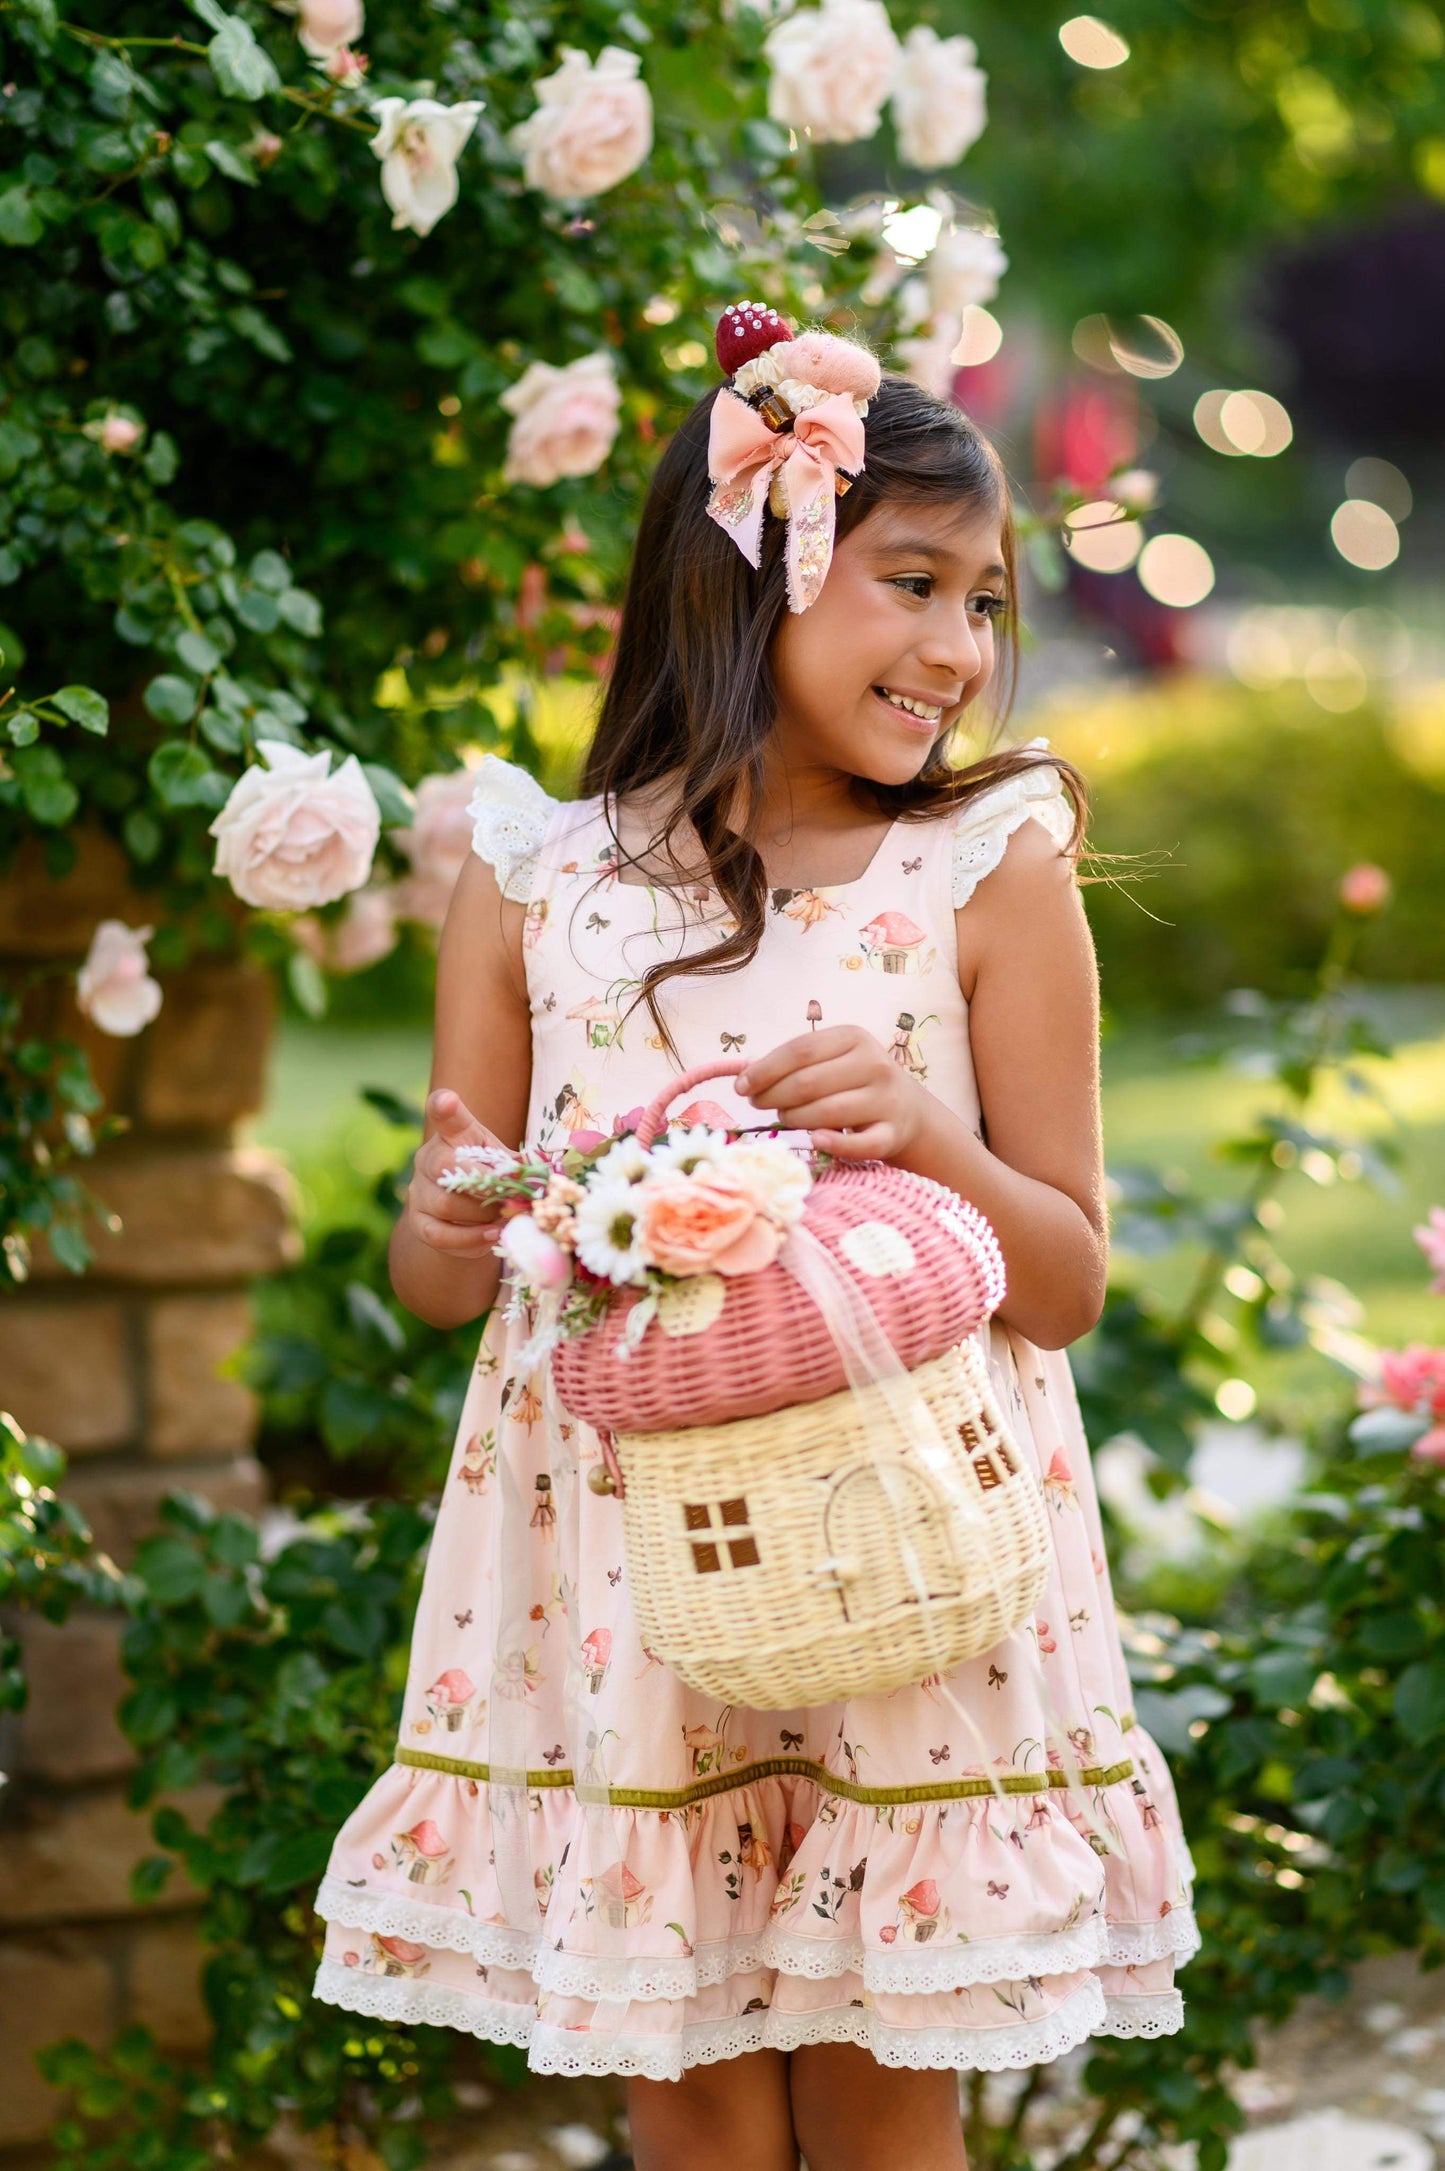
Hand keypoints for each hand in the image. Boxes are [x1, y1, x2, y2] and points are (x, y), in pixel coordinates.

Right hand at [406, 1089, 513, 1257]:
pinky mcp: (418, 1222)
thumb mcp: (505, 1163)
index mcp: (454, 1135)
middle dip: (486, 1186)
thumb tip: (543, 1180)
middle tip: (511, 1197)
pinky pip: (440, 1235)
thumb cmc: (491, 1177)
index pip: (445, 1116)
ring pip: (447, 1204)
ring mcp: (419, 1191)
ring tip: (504, 1217)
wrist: (468, 1213)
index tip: (447, 1101)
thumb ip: (519, 1168)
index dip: (444, 1107)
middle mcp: (428, 1158)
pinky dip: (470, 1238)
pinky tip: (492, 1235)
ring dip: (483, 1215)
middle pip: (448, 1168)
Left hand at [735, 1025, 926, 1161]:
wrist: (907, 1109)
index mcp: (855, 1037)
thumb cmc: (854, 1081)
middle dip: (773, 1096)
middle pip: (808, 1082)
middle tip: (759, 1105)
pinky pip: (858, 1145)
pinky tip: (815, 1141)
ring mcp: (886, 1100)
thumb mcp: (833, 1059)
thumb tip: (746, 1078)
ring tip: (784, 1118)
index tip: (741, 1087)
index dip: (764, 1070)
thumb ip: (796, 1063)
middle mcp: (875, 1064)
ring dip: (794, 1119)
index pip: (800, 1050)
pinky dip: (833, 1144)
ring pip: (826, 1113)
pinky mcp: (892, 1133)